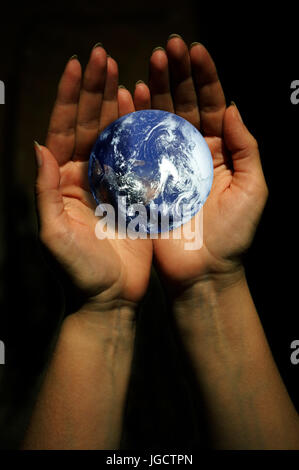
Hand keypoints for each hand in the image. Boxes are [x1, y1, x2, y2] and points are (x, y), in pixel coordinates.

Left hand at [35, 46, 151, 313]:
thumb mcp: (54, 234)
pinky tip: (144, 109)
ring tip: (123, 72)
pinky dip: (140, 133)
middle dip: (93, 90)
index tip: (77, 65)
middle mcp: (85, 178)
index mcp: (63, 183)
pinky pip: (137, 158)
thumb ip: (45, 192)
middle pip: (88, 125)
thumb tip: (39, 147)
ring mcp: (111, 183)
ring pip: (113, 136)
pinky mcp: (135, 195)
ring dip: (116, 104)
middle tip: (102, 56)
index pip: (63, 131)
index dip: (68, 98)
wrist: (109, 299)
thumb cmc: (77, 273)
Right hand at [133, 36, 267, 293]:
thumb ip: (246, 147)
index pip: (211, 105)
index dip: (204, 77)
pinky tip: (129, 99)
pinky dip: (131, 122)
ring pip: (158, 121)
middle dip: (176, 76)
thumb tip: (231, 106)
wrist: (204, 272)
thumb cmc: (233, 235)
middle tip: (167, 49)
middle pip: (182, 106)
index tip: (196, 50)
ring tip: (148, 65)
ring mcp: (165, 166)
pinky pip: (137, 147)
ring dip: (154, 92)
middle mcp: (191, 153)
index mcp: (219, 152)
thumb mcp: (253, 188)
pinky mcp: (145, 181)